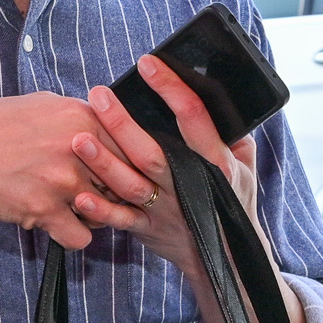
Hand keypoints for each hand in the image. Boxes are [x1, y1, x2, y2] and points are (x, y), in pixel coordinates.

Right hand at [0, 91, 133, 249]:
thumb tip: (101, 116)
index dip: (126, 164)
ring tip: (72, 208)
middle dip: (114, 192)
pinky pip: (81, 237)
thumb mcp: (38, 103)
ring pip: (107, 212)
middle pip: (123, 181)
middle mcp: (79, 146)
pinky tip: (57, 225)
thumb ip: (75, 112)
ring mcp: (64, 180)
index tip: (116, 173)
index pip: (131, 146)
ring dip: (94, 216)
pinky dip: (72, 236)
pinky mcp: (46, 210)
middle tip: (96, 194)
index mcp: (81, 116)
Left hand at [79, 54, 263, 284]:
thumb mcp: (244, 164)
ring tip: (78, 140)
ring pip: (131, 186)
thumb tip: (219, 96)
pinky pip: (121, 221)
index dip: (171, 88)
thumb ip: (232, 133)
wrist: (229, 257)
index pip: (194, 118)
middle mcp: (188, 186)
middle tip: (99, 96)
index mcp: (215, 163)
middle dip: (123, 124)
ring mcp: (165, 210)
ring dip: (104, 164)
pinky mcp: (147, 230)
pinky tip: (79, 197)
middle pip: (152, 153)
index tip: (148, 64)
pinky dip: (100, 211)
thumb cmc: (234, 199)